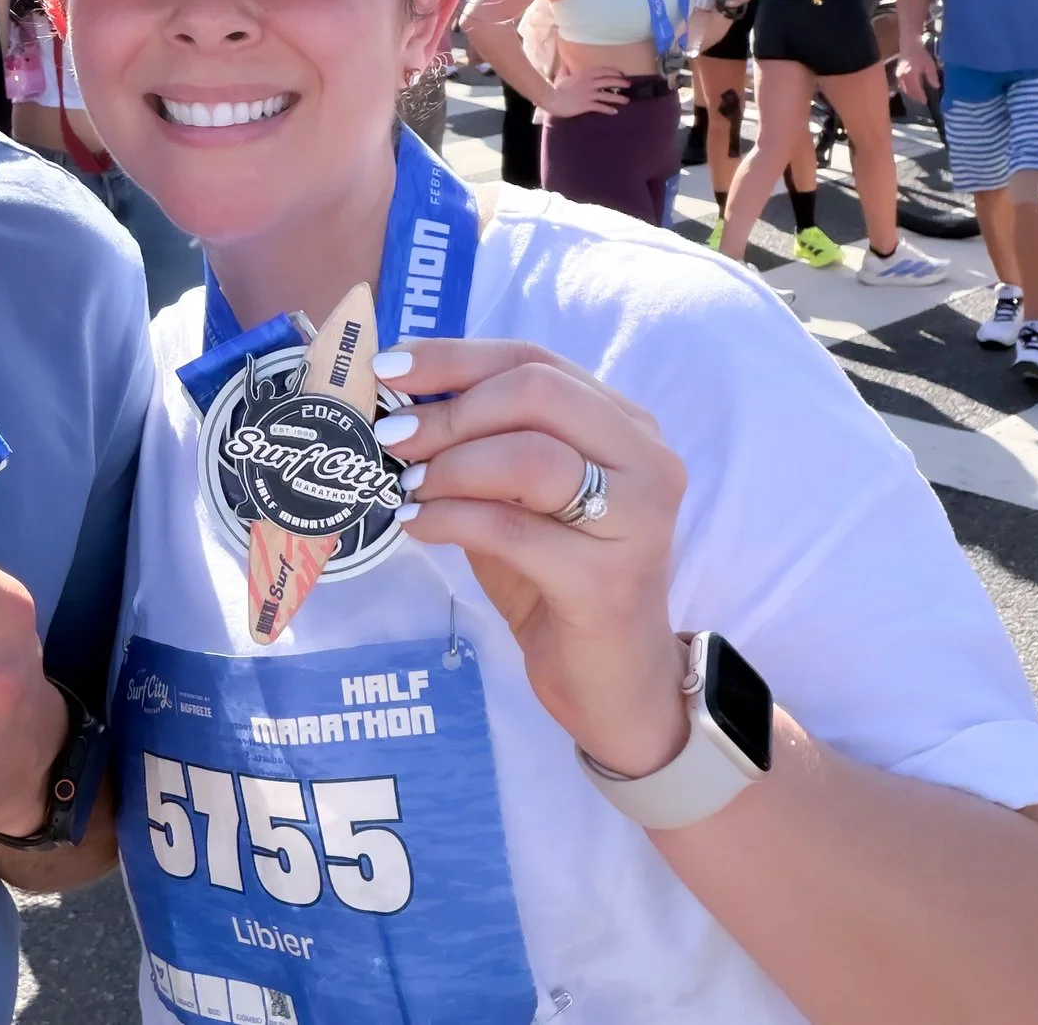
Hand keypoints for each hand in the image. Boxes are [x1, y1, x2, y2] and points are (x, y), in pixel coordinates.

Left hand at [374, 338, 689, 778]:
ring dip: (450, 465)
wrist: (611, 681)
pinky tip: (417, 525)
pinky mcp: (607, 579)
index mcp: (625, 425)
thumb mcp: (518, 496)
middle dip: (449, 409)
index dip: (456, 357)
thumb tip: (398, 400)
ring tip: (407, 485)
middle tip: (392, 435)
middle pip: (537, 392)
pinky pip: (511, 528)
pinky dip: (449, 519)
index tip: (391, 367)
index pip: (535, 361)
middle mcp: (646, 460)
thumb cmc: (556, 579)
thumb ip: (481, 443)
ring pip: (529, 456)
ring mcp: (635, 519)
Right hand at [545, 65, 629, 117]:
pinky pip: (600, 107)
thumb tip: (565, 62)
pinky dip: (608, 109)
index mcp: (584, 74)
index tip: (620, 73)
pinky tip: (614, 111)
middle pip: (608, 81)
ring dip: (618, 98)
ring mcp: (588, 94)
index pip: (603, 71)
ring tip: (626, 100)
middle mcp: (588, 83)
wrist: (551, 99)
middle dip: (620, 82)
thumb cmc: (555, 88)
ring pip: (607, 95)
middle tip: (629, 85)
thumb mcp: (561, 76)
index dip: (613, 71)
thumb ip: (566, 69)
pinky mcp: (585, 105)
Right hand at [895, 41, 940, 104]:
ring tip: (916, 97)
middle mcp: (903, 77)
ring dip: (910, 94)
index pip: (916, 90)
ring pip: (904, 89)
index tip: (926, 101)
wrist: (909, 45)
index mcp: (912, 75)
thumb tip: (936, 86)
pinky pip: (900, 84)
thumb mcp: (930, 65)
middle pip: (909, 91)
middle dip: (915, 97)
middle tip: (922, 101)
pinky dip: (905, 89)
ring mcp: (899, 75)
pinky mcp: (897, 73)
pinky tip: (909, 90)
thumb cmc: (920, 54)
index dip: (921, 97)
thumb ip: (932, 77)